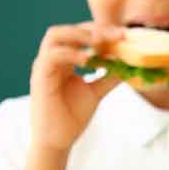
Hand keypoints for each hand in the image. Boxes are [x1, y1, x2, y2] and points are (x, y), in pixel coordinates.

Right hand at [29, 22, 124, 152]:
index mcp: (64, 60)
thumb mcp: (96, 92)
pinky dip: (70, 53)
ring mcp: (44, 66)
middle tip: (117, 35)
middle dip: (95, 29)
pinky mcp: (40, 77)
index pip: (81, 34)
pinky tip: (88, 60)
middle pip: (69, 29)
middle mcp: (52, 59)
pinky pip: (52, 56)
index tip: (124, 35)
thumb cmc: (72, 116)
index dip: (102, 31)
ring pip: (55, 35)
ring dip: (80, 35)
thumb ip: (109, 76)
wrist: (58, 141)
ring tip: (101, 42)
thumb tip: (128, 64)